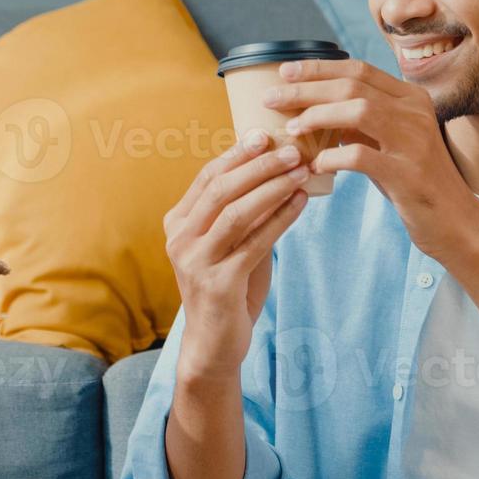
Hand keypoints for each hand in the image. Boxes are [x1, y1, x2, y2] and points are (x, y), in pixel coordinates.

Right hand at [164, 130, 309, 375]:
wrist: (213, 344)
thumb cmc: (226, 287)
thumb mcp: (227, 244)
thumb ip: (240, 212)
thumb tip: (276, 169)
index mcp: (177, 223)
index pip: (207, 177)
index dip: (237, 154)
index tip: (265, 135)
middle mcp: (180, 239)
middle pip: (220, 189)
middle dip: (259, 165)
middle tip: (292, 149)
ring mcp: (195, 262)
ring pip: (235, 212)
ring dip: (272, 187)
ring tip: (301, 171)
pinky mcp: (217, 284)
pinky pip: (254, 243)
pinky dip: (280, 219)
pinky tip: (301, 203)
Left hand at [264, 58, 478, 259]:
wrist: (456, 221)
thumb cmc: (413, 181)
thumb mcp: (387, 142)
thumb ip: (358, 122)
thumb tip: (310, 108)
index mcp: (411, 98)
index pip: (358, 69)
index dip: (318, 68)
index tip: (284, 71)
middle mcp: (415, 111)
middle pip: (352, 85)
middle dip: (305, 89)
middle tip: (271, 98)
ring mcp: (414, 141)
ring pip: (357, 110)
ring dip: (317, 117)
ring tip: (292, 130)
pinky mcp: (408, 174)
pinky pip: (361, 157)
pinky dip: (332, 158)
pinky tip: (315, 166)